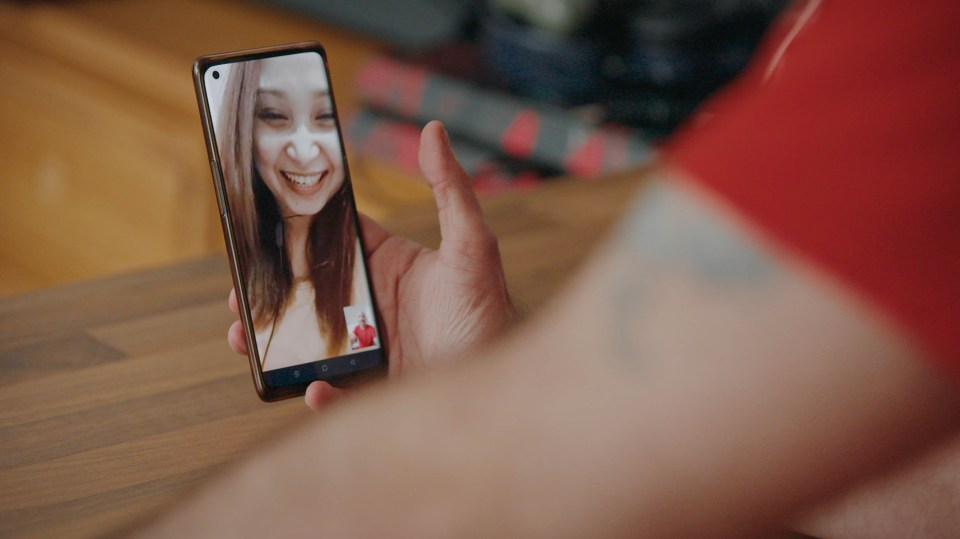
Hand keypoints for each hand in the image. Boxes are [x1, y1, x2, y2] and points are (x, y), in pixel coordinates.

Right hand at [228, 121, 517, 410]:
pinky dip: (317, 393)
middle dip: (268, 293)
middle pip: (307, 292)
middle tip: (237, 295)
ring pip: (307, 341)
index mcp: (389, 266)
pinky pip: (333, 391)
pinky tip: (314, 389)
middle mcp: (373, 305)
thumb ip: (450, 189)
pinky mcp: (372, 389)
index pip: (334, 240)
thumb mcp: (472, 246)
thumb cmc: (490, 313)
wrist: (503, 387)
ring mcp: (369, 347)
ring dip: (273, 343)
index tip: (258, 231)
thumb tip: (433, 130)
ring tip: (246, 340)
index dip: (296, 235)